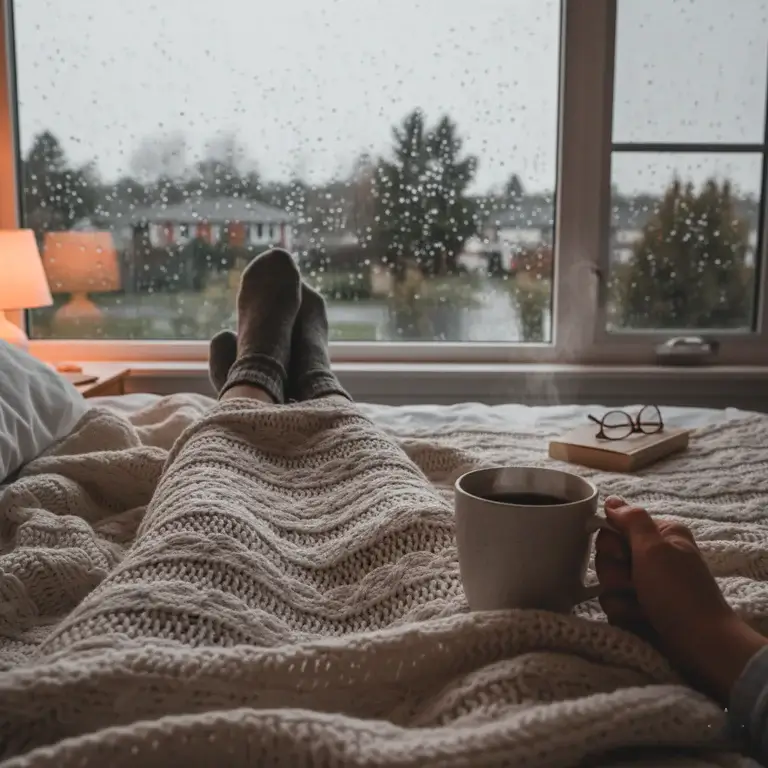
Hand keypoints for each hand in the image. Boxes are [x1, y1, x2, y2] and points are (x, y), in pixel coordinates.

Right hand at [596, 497, 767, 701]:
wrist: (699, 645)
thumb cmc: (678, 593)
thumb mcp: (655, 549)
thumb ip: (631, 520)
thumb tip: (612, 501)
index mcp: (660, 535)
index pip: (614, 526)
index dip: (611, 541)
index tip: (623, 554)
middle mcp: (651, 556)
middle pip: (606, 554)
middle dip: (615, 572)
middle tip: (635, 583)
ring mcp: (644, 584)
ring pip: (606, 581)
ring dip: (620, 595)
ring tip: (643, 606)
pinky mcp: (638, 607)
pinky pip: (612, 603)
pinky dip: (624, 612)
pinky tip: (642, 619)